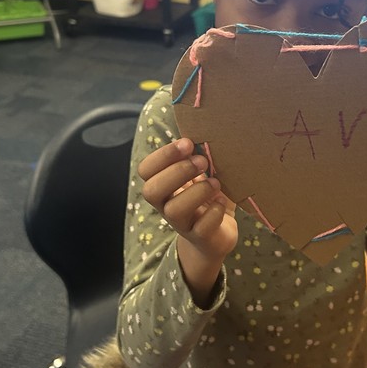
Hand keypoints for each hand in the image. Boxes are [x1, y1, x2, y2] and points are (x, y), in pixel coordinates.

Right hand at [138, 138, 236, 302]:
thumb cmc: (207, 196)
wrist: (217, 235)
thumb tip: (205, 129)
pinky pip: (200, 228)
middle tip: (202, 161)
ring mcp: (181, 224)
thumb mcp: (202, 174)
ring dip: (197, 191)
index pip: (146, 170)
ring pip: (174, 210)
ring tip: (215, 183)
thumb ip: (199, 156)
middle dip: (177, 171)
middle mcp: (166, 205)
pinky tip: (221, 203)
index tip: (187, 143)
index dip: (163, 155)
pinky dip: (213, 212)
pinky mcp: (200, 238)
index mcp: (163, 185)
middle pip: (151, 190)